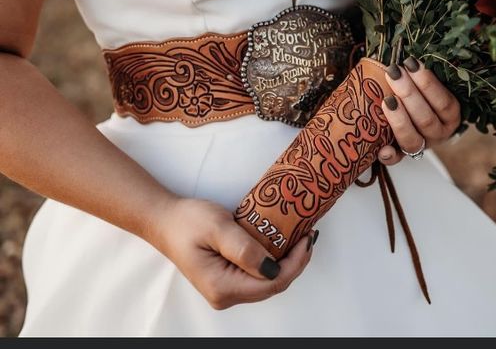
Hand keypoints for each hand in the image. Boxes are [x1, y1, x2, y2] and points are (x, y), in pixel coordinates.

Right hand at [151, 198, 314, 309]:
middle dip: (296, 261)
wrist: (165, 221)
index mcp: (223, 287)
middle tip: (309, 234)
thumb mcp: (219, 228)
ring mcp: (227, 290)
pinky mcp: (228, 280)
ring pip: (268, 281)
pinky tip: (283, 242)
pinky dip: (274, 259)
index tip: (308, 238)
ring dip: (287, 260)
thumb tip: (273, 267)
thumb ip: (245, 249)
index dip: (296, 262)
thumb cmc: (187, 222)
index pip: (272, 283)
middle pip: (273, 285)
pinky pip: (258, 274)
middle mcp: (226, 295)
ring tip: (300, 236)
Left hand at [379, 56, 460, 164]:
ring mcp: (422, 146)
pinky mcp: (403, 155)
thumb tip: (409, 54)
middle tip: (393, 72)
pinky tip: (382, 148)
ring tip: (386, 100)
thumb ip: (421, 74)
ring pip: (412, 139)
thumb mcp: (429, 84)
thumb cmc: (421, 92)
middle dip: (409, 94)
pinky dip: (390, 156)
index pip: (444, 103)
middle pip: (426, 119)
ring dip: (398, 119)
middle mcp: (439, 133)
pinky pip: (397, 159)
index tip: (411, 63)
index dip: (428, 83)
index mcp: (450, 116)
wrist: (415, 116)